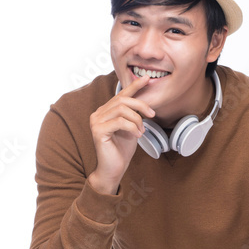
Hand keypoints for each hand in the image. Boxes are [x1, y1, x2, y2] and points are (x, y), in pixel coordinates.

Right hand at [89, 72, 156, 187]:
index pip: (121, 94)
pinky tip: (136, 135)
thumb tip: (145, 103)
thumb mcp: (131, 128)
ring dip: (137, 120)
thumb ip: (133, 115)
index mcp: (105, 111)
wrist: (113, 169)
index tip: (147, 79)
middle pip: (122, 100)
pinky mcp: (98, 130)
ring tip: (141, 131)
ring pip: (121, 109)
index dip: (134, 85)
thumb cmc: (121, 150)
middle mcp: (98, 113)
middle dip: (140, 105)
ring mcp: (96, 121)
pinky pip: (119, 121)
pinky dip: (132, 127)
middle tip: (152, 115)